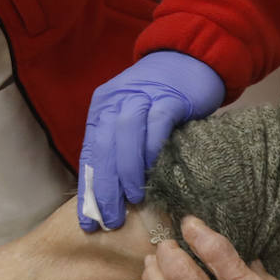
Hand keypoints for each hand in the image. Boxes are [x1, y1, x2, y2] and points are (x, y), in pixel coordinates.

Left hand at [78, 51, 224, 229]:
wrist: (191, 57)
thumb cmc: (162, 95)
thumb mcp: (133, 116)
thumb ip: (121, 146)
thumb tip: (113, 192)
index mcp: (102, 107)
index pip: (89, 152)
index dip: (88, 189)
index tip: (89, 222)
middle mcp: (116, 100)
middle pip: (102, 146)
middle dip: (104, 187)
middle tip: (110, 219)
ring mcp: (142, 96)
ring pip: (124, 134)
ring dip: (126, 171)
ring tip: (133, 200)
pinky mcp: (169, 97)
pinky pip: (155, 125)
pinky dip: (151, 151)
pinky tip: (152, 173)